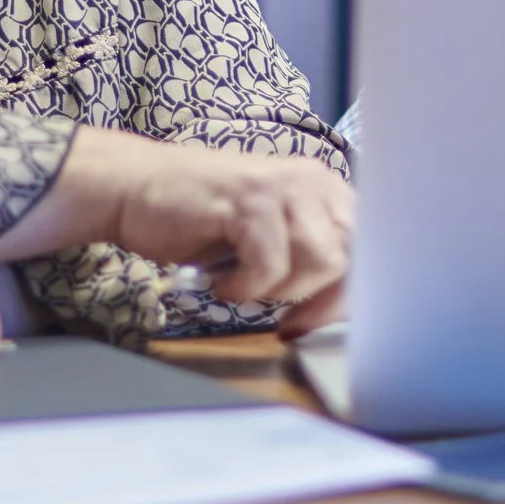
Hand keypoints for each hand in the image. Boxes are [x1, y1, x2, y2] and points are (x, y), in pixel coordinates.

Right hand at [107, 140, 354, 337]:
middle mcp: (312, 181)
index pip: (369, 248)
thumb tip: (341, 308)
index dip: (350, 294)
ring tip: (245, 288)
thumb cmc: (200, 221)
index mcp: (324, 189)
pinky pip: (271, 262)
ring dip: (281, 290)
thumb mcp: (269, 236)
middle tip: (288, 321)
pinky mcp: (248, 200)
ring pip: (320, 259)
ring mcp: (282, 187)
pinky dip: (247, 286)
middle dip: (323, 299)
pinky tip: (223, 283)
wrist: (135, 188)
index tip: (318, 322)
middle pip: (353, 255)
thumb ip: (307, 256)